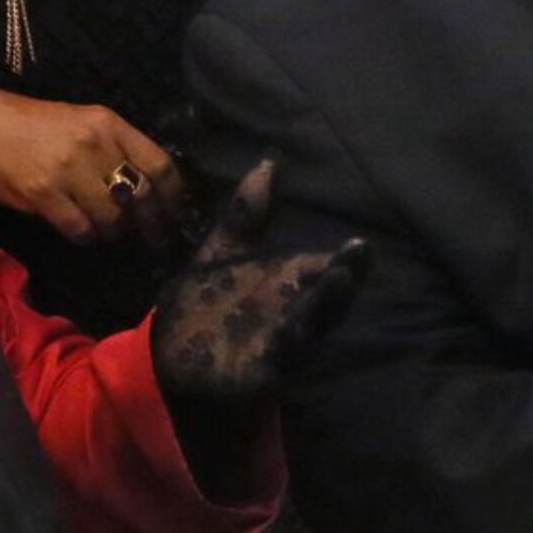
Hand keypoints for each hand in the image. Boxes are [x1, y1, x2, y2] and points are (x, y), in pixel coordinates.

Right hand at [0, 91, 180, 242]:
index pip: (159, 164)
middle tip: (154, 240)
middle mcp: (93, 145)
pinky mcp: (42, 195)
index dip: (173, 197)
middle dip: (152, 224)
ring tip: (110, 235)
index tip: (175, 214)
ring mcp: (67, 170)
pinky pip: (81, 229)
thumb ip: (110, 147)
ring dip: (115, 232)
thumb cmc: (25, 122)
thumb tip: (140, 187)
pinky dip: (87, 238)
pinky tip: (83, 235)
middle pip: (141, 195)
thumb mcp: (76, 122)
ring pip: (113, 217)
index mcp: (107, 123)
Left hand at [146, 162, 362, 408]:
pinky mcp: (263, 370)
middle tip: (363, 254)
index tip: (362, 243)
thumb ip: (246, 214)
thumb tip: (268, 162)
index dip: (343, 259)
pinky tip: (295, 326)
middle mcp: (293, 310)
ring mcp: (282, 341)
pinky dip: (290, 339)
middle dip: (344, 276)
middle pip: (325, 293)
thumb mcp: (222, 251)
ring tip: (342, 278)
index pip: (322, 266)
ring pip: (311, 321)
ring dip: (326, 304)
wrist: (170, 357)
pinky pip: (279, 353)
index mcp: (286, 282)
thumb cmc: (205, 300)